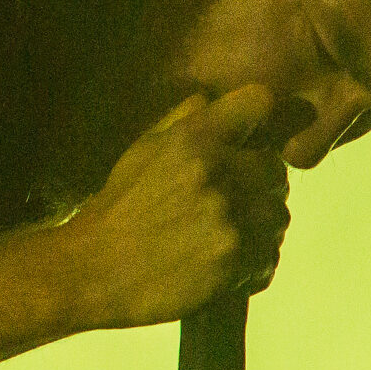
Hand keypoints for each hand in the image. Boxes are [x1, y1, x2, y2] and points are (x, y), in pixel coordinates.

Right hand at [60, 86, 295, 329]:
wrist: (95, 271)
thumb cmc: (117, 209)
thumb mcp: (141, 151)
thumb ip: (181, 121)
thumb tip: (212, 98)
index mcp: (194, 138)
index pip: (259, 102)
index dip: (257, 118)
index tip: (248, 139)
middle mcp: (219, 173)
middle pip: (275, 169)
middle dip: (258, 184)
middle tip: (233, 201)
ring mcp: (231, 220)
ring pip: (276, 216)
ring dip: (258, 226)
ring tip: (226, 236)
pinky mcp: (235, 262)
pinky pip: (268, 257)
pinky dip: (252, 263)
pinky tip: (224, 264)